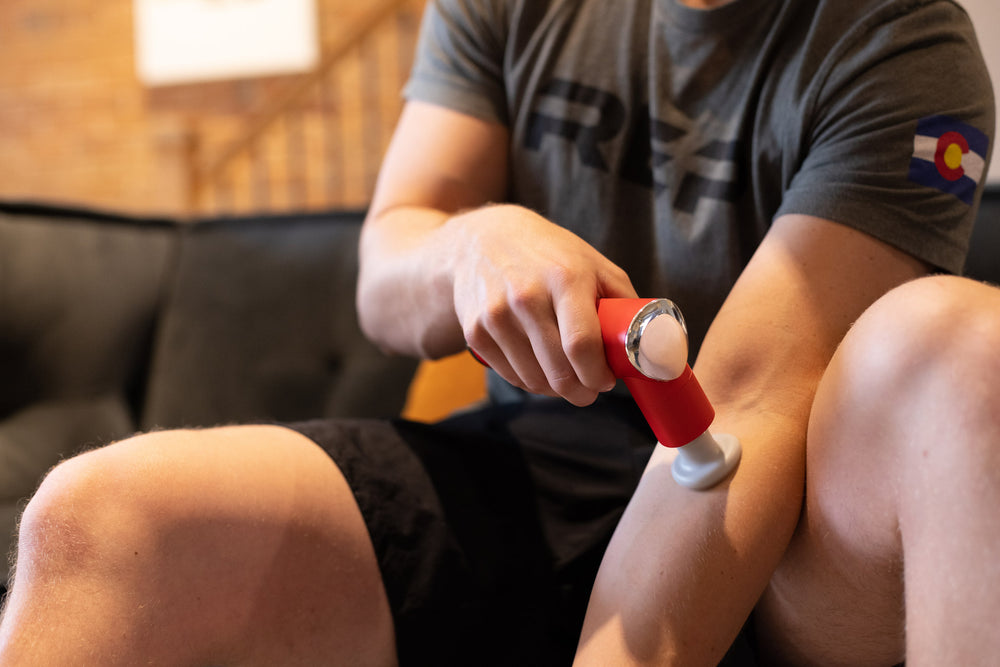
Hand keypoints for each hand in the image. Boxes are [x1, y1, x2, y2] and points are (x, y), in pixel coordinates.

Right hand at [445, 204, 636, 405]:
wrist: (482, 240)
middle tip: (590, 391)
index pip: (582, 345)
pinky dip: (530, 381)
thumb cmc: (548, 254)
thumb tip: (652, 344)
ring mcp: (496, 315)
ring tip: (565, 378)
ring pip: (533, 380)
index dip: (598, 374)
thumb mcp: (593, 263)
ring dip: (555, 389)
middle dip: (581, 391)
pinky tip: (539, 367)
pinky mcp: (475, 331)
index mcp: (564, 278)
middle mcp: (526, 296)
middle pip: (558, 370)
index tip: (607, 381)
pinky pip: (511, 376)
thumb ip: (623, 301)